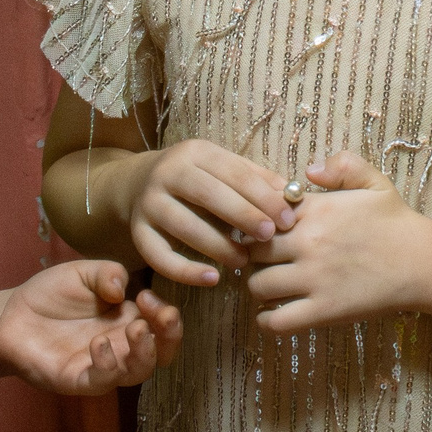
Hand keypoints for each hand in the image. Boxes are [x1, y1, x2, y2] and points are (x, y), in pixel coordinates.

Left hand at [0, 259, 183, 393]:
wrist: (10, 315)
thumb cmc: (50, 294)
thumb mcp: (83, 272)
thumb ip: (107, 272)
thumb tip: (124, 288)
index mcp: (128, 320)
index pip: (163, 327)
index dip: (166, 315)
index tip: (147, 296)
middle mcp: (121, 346)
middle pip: (162, 354)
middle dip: (170, 336)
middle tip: (158, 314)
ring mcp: (101, 366)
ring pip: (138, 372)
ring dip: (145, 352)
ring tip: (135, 329)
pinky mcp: (78, 380)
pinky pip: (102, 381)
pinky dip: (107, 365)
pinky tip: (99, 343)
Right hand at [130, 139, 294, 287]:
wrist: (138, 184)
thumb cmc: (197, 180)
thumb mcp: (223, 168)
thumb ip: (256, 180)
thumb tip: (293, 196)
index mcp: (195, 153)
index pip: (234, 172)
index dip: (262, 196)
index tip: (287, 219)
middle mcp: (168, 173)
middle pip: (208, 194)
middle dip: (243, 216)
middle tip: (270, 237)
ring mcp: (149, 203)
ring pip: (184, 226)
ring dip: (217, 246)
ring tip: (243, 260)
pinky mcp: (138, 232)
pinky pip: (159, 256)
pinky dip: (185, 271)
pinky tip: (212, 279)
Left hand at [244, 153, 431, 333]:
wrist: (424, 263)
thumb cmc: (397, 223)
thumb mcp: (375, 182)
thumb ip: (341, 166)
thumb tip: (308, 170)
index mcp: (317, 210)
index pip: (261, 213)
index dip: (255, 222)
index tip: (262, 230)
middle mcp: (310, 243)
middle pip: (253, 250)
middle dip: (252, 255)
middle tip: (261, 260)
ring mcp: (315, 279)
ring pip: (258, 285)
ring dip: (258, 286)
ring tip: (269, 285)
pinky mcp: (324, 311)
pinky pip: (276, 321)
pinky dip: (266, 320)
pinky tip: (272, 313)